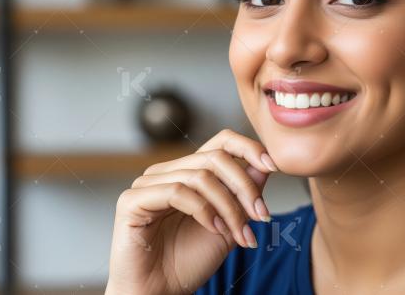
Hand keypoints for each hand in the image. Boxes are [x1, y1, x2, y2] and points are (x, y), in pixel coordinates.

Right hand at [105, 129, 277, 294]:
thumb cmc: (188, 262)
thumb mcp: (229, 225)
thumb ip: (244, 196)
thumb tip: (265, 166)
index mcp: (187, 173)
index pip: (220, 142)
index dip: (248, 147)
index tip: (273, 166)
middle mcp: (166, 172)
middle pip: (215, 158)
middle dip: (245, 187)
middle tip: (261, 216)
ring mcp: (147, 184)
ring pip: (200, 176)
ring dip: (228, 206)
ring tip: (238, 232)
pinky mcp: (132, 200)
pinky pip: (176, 192)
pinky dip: (203, 210)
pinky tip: (214, 229)